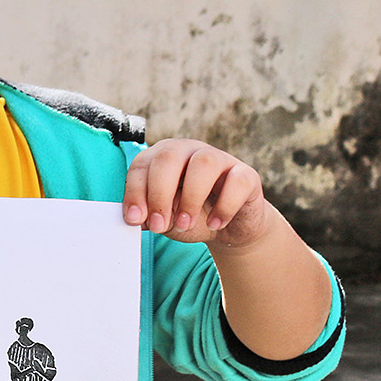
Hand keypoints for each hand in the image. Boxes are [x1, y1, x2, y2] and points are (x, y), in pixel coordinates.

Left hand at [123, 139, 267, 249]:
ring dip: (190, 199)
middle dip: (159, 194)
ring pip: (204, 163)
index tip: (135, 220)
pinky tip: (215, 224)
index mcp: (163, 157)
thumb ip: (148, 216)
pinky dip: (224, 207)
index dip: (135, 192)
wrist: (229, 229)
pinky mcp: (246, 175)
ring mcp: (220, 159)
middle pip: (169, 157)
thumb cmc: (191, 217)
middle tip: (159, 226)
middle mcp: (190, 151)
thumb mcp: (164, 219)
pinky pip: (236, 182)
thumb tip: (135, 218)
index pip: (142, 164)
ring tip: (185, 225)